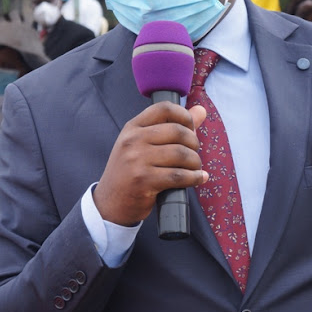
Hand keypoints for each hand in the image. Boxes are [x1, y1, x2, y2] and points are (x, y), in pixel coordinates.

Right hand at [93, 103, 207, 225]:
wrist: (110, 203)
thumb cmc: (131, 171)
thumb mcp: (143, 144)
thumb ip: (173, 126)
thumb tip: (201, 110)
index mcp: (132, 127)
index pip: (164, 108)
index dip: (184, 116)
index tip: (191, 129)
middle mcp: (133, 140)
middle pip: (177, 131)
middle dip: (194, 142)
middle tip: (194, 154)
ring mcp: (136, 160)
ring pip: (181, 154)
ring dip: (195, 162)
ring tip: (195, 168)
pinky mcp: (143, 181)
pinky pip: (178, 176)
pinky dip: (194, 178)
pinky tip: (198, 178)